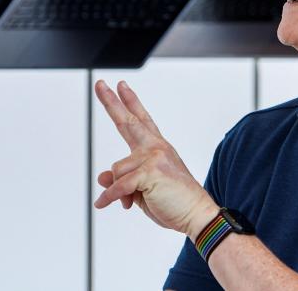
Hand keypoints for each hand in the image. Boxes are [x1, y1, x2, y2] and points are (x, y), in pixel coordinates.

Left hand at [93, 80, 218, 237]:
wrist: (197, 214)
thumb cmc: (173, 202)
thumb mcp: (142, 190)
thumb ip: (122, 180)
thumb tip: (101, 178)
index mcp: (157, 148)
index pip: (141, 120)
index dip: (130, 102)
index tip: (121, 86)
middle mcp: (155, 148)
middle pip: (128, 121)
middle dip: (111, 102)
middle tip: (100, 84)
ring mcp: (153, 157)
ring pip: (116, 170)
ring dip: (118, 190)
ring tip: (134, 200)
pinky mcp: (150, 171)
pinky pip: (118, 185)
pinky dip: (111, 197)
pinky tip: (110, 204)